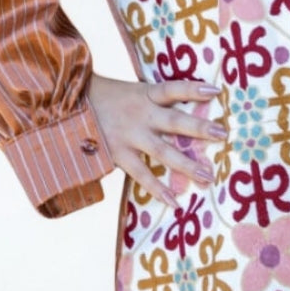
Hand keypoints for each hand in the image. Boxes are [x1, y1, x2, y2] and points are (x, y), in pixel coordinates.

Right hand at [87, 73, 226, 206]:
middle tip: (222, 134)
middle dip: (199, 128)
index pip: (173, 89)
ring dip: (186, 164)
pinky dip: (157, 188)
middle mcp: (140, 114)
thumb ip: (154, 100)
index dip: (193, 89)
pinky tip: (175, 201)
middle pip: (174, 121)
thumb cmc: (106, 98)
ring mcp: (129, 136)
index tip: (216, 91)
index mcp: (144, 94)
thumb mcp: (131, 91)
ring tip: (207, 176)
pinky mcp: (118, 154)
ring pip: (162, 151)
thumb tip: (183, 106)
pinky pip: (141, 174)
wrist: (67, 105)